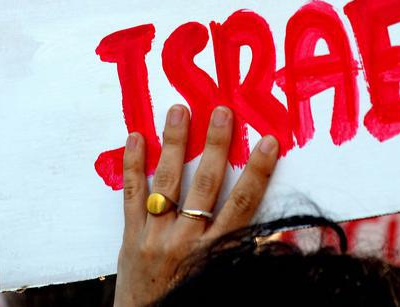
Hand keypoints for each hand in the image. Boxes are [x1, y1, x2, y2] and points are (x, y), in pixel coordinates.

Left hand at [114, 105, 279, 306]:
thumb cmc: (192, 298)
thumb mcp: (222, 277)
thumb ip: (241, 250)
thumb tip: (269, 228)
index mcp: (215, 253)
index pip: (243, 204)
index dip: (258, 171)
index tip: (269, 141)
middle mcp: (186, 242)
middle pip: (206, 185)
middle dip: (216, 146)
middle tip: (222, 112)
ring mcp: (155, 238)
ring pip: (167, 184)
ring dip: (175, 144)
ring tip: (179, 110)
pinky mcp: (130, 238)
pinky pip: (131, 196)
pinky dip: (133, 166)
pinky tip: (136, 138)